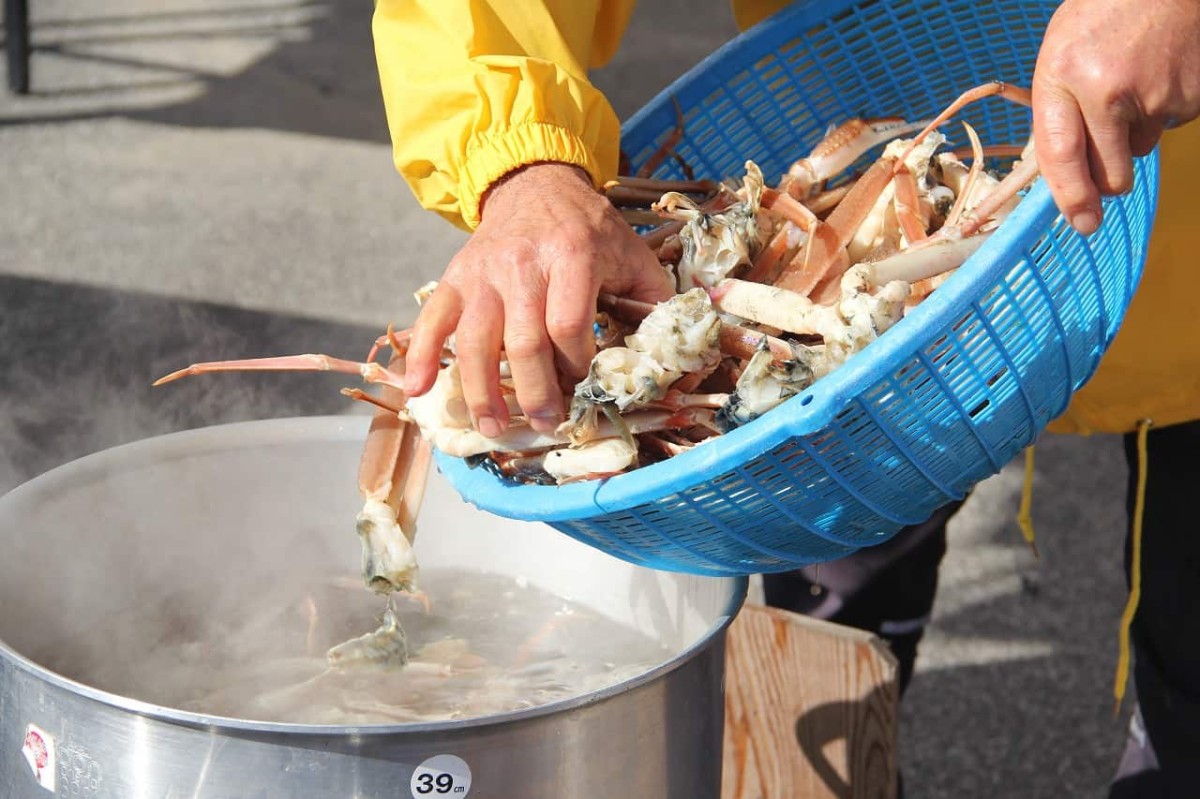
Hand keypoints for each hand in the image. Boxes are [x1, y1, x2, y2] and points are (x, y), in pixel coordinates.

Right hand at [404, 163, 674, 437]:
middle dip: (536, 392)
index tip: (586, 393)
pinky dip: (422, 355)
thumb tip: (674, 353)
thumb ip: (654, 299)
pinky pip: (433, 319)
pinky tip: (416, 389)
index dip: (577, 367)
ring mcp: (483, 272)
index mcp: (573, 254)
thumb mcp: (632, 253)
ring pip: (476, 339)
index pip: (569, 325)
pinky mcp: (455, 277)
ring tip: (495, 427)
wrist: (535, 184)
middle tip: (548, 423)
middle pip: (524, 341)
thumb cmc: (589, 229)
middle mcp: (522, 263)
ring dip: (483, 390)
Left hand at [1032, 0, 1199, 234]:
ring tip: (1133, 81)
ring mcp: (1155, 93)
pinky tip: (1160, 72)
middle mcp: (1107, 89)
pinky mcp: (1192, 94)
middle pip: (1110, 173)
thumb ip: (1057, 112)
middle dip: (1107, 180)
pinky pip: (1171, 125)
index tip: (1082, 223)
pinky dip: (1164, 109)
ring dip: (1134, 132)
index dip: (1071, 197)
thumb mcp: (1060, 55)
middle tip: (1105, 161)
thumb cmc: (1103, 15)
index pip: (1061, 154)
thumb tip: (1062, 174)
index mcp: (1063, 75)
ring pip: (1140, 150)